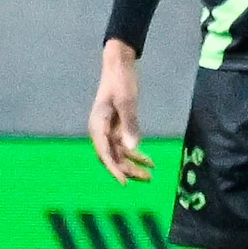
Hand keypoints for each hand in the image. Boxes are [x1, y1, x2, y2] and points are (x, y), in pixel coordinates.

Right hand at [89, 40, 149, 180]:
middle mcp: (100, 131)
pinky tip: (149, 161)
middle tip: (146, 179)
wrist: (119, 66)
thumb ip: (129, 124)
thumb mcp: (127, 102)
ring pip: (119, 153)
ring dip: (133, 164)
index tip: (125, 182)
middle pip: (112, 157)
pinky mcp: (117, 127)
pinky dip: (136, 153)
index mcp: (97, 126)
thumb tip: (132, 147)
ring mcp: (108, 130)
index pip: (105, 153)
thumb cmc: (120, 82)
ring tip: (150, 175)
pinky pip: (125, 145)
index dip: (114, 169)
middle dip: (128, 169)